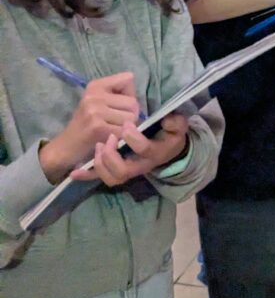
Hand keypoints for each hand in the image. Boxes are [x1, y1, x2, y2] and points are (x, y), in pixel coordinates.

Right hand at [39, 72, 140, 182]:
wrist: (64, 148)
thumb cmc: (86, 125)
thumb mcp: (97, 103)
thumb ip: (117, 95)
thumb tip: (137, 100)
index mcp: (96, 85)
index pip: (128, 79)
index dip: (129, 94)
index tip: (119, 105)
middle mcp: (95, 94)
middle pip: (133, 102)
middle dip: (131, 114)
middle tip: (117, 122)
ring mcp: (95, 111)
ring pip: (131, 117)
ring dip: (127, 128)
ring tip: (113, 130)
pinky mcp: (98, 128)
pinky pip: (123, 131)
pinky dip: (121, 138)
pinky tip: (110, 139)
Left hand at [71, 113, 189, 187]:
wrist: (167, 151)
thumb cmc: (170, 135)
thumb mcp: (178, 127)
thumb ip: (176, 122)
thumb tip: (166, 119)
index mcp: (155, 153)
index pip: (145, 151)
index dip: (135, 139)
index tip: (127, 124)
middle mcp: (140, 166)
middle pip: (123, 171)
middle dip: (113, 155)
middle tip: (109, 137)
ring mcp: (127, 170)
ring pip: (111, 177)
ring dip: (101, 163)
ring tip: (98, 145)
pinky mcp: (115, 171)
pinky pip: (100, 178)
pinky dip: (87, 175)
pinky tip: (75, 171)